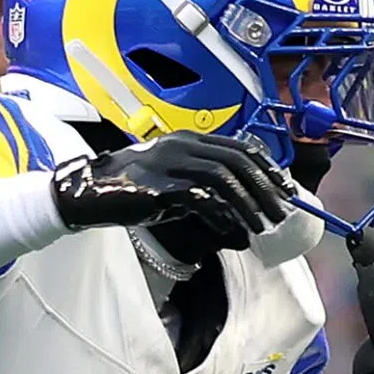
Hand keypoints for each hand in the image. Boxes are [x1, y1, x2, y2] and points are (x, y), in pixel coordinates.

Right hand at [51, 130, 308, 246]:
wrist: (88, 195)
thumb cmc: (134, 193)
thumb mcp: (176, 188)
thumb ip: (207, 195)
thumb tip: (240, 222)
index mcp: (188, 141)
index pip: (239, 148)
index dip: (266, 168)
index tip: (285, 190)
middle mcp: (181, 146)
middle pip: (236, 160)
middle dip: (264, 187)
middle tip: (282, 212)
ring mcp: (169, 163)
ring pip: (223, 177)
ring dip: (248, 203)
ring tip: (263, 226)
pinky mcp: (158, 186)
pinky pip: (200, 198)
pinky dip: (221, 215)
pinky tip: (233, 232)